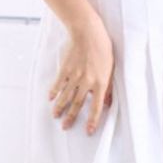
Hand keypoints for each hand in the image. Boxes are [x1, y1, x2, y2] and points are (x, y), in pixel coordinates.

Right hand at [48, 17, 113, 134]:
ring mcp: (75, 75)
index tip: (88, 131)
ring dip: (60, 107)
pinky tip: (50, 98)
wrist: (88, 32)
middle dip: (71, 117)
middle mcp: (87, 81)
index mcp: (101, 82)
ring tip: (55, 116)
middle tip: (65, 127)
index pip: (97, 106)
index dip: (93, 120)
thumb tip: (108, 102)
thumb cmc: (103, 48)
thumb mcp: (111, 67)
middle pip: (78, 104)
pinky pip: (59, 83)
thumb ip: (109, 87)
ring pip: (66, 96)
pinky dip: (54, 91)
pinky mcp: (65, 68)